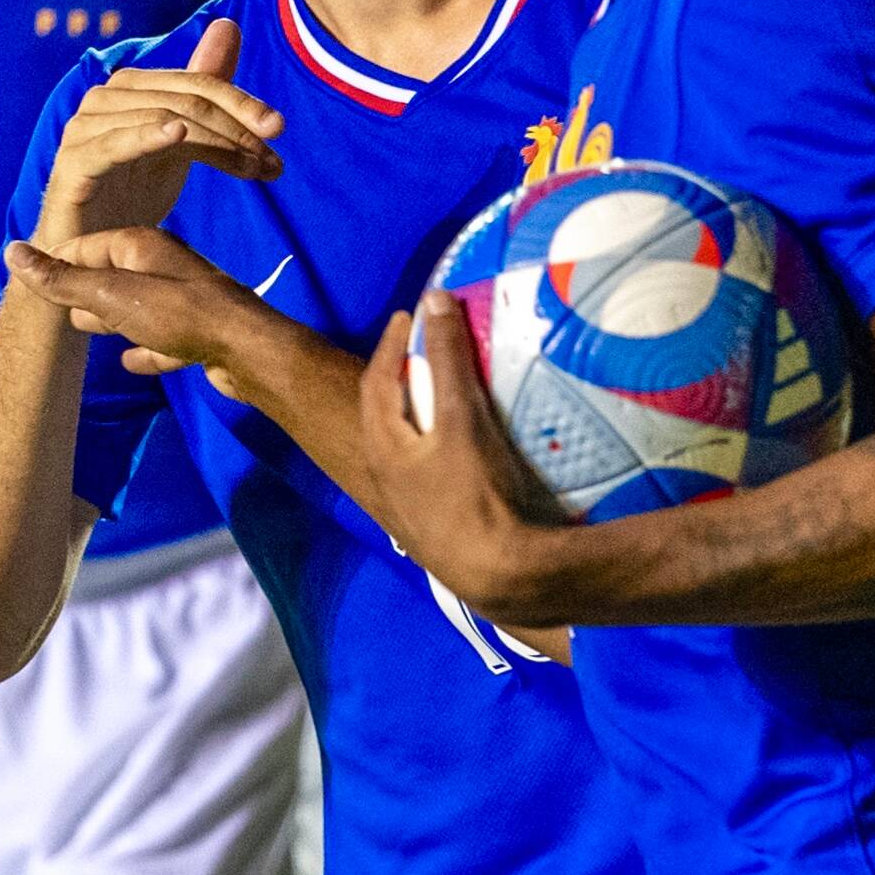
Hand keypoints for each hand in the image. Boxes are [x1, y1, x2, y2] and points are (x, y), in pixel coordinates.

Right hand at [5, 225, 262, 385]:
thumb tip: (14, 252)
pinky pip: (163, 340)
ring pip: (137, 307)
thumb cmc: (180, 314)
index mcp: (141, 245)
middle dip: (86, 289)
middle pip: (112, 275)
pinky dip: (146, 349)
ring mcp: (184, 301)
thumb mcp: (112, 295)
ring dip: (115, 318)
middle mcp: (163, 266)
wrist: (249, 350)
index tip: (34, 282)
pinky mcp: (199, 336)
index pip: (85, 245)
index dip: (58, 263)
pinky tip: (133, 361)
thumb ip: (64, 280)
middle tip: (60, 306)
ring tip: (91, 328)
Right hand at [34, 18, 282, 244]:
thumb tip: (228, 24)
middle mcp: (105, 99)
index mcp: (132, 87)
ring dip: (216, 145)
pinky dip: (146, 136)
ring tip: (252, 171)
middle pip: (185, 101)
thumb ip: (203, 86)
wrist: (88, 249)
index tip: (279, 130)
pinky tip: (177, 135)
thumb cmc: (132, 192)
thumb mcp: (180, 139)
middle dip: (236, 129)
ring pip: (161, 120)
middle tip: (273, 161)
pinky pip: (112, 144)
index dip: (241, 102)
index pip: (197, 83)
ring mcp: (84, 129)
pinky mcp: (72, 164)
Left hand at [351, 290, 575, 619]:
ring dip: (420, 417)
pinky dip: (439, 448)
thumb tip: (434, 299)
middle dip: (402, 380)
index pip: (377, 381)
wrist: (497, 575)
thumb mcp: (461, 418)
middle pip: (385, 416)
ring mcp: (408, 507)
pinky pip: (427, 472)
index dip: (393, 344)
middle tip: (426, 351)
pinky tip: (464, 452)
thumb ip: (448, 359)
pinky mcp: (435, 527)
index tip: (411, 316)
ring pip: (405, 448)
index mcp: (383, 448)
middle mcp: (386, 478)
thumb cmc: (473, 493)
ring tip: (445, 394)